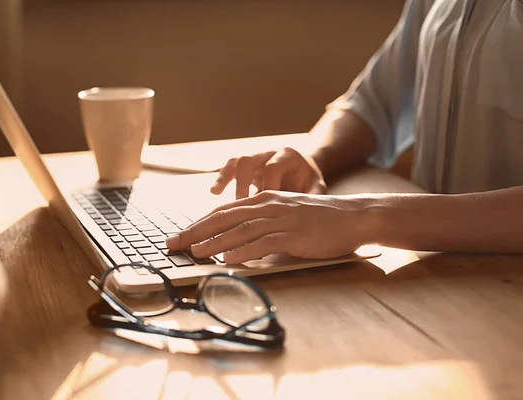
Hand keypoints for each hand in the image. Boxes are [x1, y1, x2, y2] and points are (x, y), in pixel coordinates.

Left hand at [166, 190, 368, 263]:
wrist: (353, 216)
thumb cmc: (318, 219)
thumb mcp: (285, 213)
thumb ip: (261, 222)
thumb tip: (234, 239)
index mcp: (264, 199)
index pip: (223, 211)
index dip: (198, 223)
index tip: (180, 235)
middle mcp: (268, 205)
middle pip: (224, 218)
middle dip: (196, 231)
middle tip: (173, 243)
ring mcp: (281, 219)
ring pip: (240, 229)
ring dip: (215, 242)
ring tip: (194, 252)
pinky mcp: (294, 235)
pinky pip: (264, 243)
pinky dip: (244, 251)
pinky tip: (229, 259)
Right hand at [210, 147, 326, 198]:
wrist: (304, 170)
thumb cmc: (309, 182)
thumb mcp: (316, 189)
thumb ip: (311, 199)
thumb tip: (306, 217)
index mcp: (288, 156)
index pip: (272, 167)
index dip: (267, 187)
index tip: (266, 208)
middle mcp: (268, 153)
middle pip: (249, 161)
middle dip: (242, 185)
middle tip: (241, 208)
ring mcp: (255, 158)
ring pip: (235, 162)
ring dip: (227, 180)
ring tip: (220, 199)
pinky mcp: (246, 167)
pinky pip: (229, 167)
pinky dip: (221, 179)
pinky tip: (214, 193)